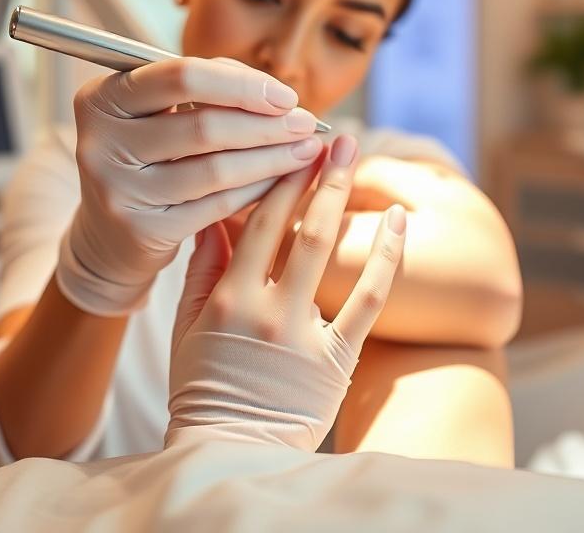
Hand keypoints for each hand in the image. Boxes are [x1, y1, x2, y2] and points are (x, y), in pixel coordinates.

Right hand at [57, 57, 325, 315]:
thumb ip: (210, 90)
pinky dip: (257, 189)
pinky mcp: (142, 229)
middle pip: (203, 125)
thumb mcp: (161, 113)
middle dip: (266, 123)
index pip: (181, 77)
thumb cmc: (151, 155)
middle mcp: (101, 141)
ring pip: (215, 168)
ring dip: (271, 157)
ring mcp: (118, 189)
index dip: (242, 84)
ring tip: (306, 149)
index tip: (286, 96)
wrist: (111, 232)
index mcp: (102, 97)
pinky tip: (284, 180)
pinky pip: (217, 204)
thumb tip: (281, 98)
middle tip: (307, 124)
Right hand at [166, 135, 406, 451]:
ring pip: (328, 250)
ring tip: (357, 155)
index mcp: (227, 298)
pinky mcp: (338, 357)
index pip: (256, 224)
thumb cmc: (204, 387)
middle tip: (335, 135)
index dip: (277, 179)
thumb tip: (214, 214)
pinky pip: (370, 299)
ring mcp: (305, 332)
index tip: (291, 146)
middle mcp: (267, 308)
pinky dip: (385, 257)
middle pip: (297, 226)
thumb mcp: (187, 329)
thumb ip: (201, 270)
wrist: (233, 448)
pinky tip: (396, 221)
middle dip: (316, 174)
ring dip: (342, 196)